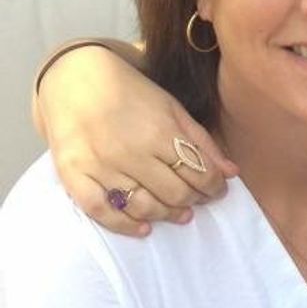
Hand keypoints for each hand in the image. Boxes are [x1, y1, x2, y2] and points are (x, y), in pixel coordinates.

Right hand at [37, 45, 235, 236]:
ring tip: (176, 212)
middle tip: (197, 199)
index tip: (217, 189)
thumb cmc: (131, 94)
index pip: (200, 174)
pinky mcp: (74, 175)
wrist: (75, 79)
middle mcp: (131, 152)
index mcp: (159, 132)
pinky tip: (143, 228)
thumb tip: (231, 173)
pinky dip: (125, 226)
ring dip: (167, 214)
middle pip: (175, 194)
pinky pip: (102, 212)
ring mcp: (100, 165)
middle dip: (194, 200)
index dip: (215, 187)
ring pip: (143, 207)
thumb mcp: (173, 109)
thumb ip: (202, 142)